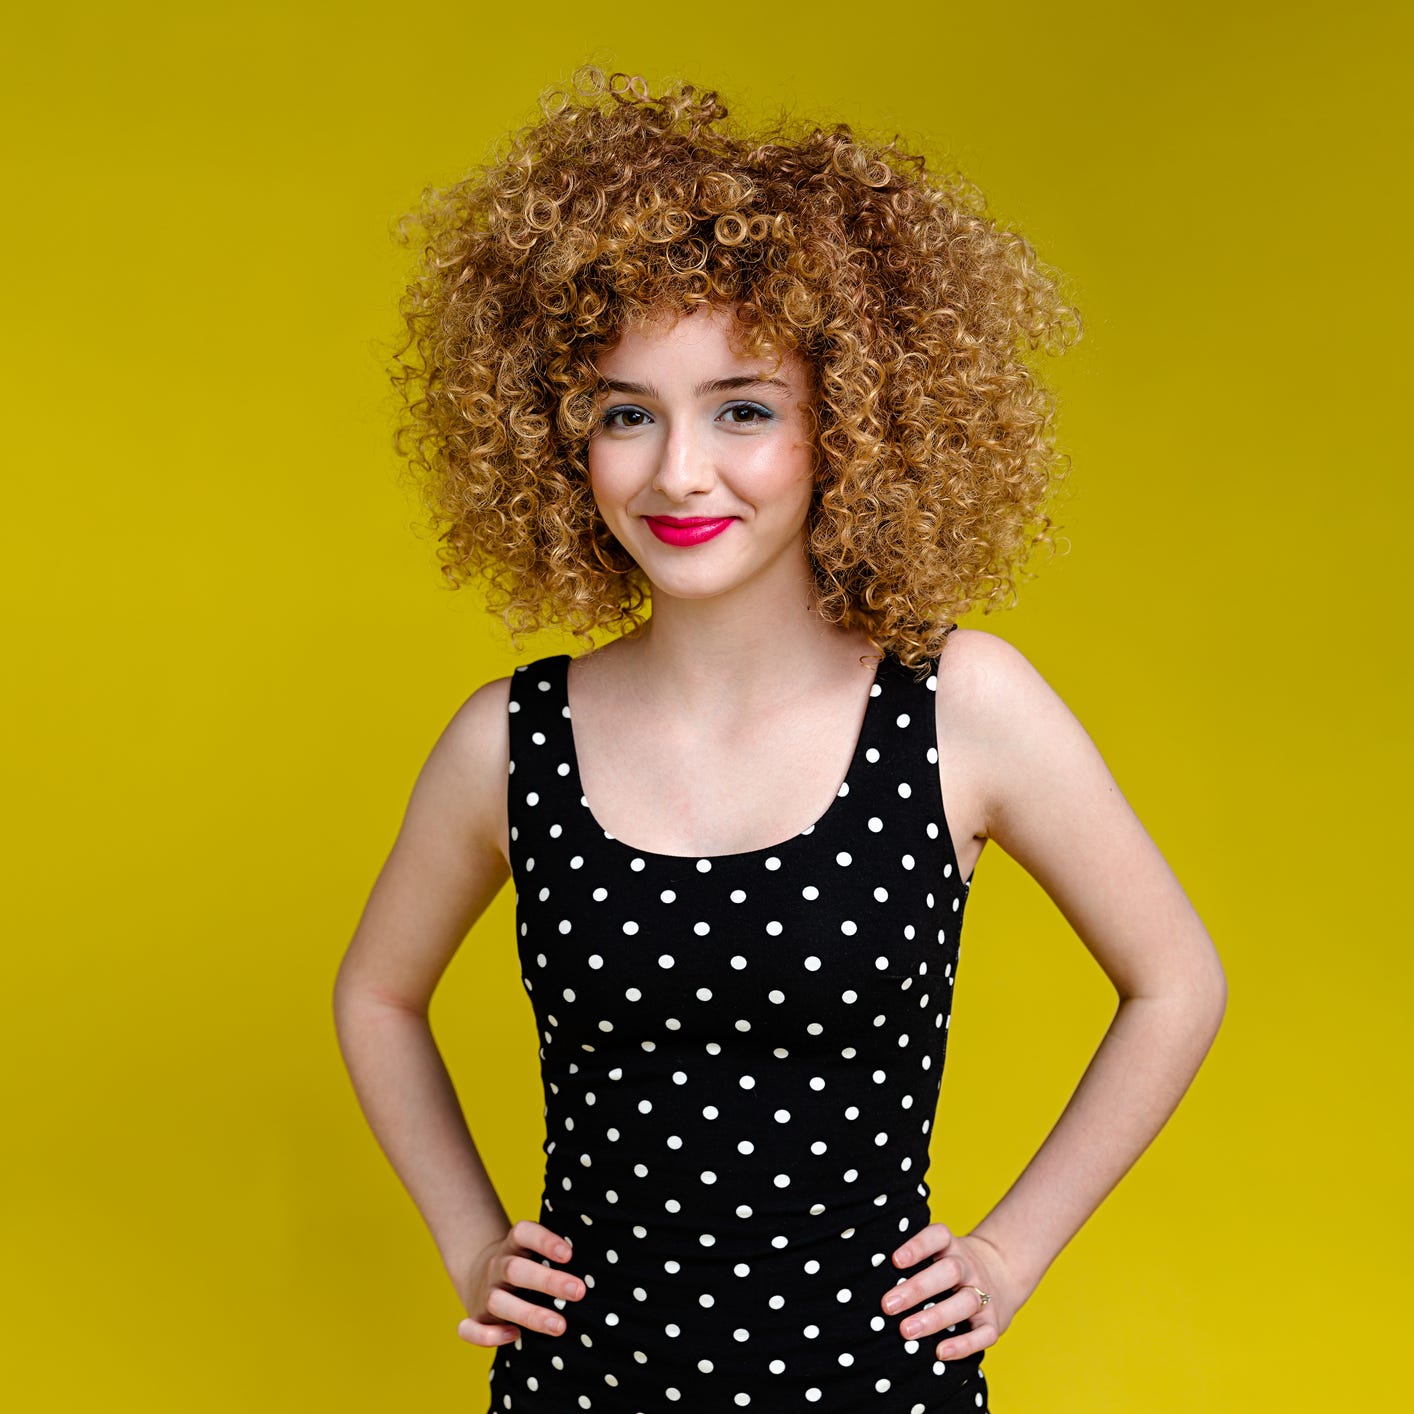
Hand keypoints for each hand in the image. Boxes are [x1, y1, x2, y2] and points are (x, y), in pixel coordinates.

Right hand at [455, 1219, 584, 1346]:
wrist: (480, 1274)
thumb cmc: (526, 1263)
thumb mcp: (535, 1249)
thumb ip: (558, 1254)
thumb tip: (600, 1264)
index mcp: (514, 1245)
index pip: (523, 1233)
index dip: (545, 1241)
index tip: (569, 1254)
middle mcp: (498, 1266)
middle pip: (516, 1269)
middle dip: (548, 1281)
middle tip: (579, 1291)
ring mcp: (485, 1292)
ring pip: (498, 1301)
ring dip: (529, 1314)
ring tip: (559, 1326)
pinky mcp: (475, 1317)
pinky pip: (472, 1329)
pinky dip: (488, 1336)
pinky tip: (513, 1336)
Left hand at [882, 1223, 1021, 1360]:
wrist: (1002, 1272)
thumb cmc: (950, 1268)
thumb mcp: (939, 1253)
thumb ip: (913, 1262)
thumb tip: (867, 1277)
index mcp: (952, 1247)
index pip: (938, 1237)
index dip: (918, 1246)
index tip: (895, 1261)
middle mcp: (969, 1267)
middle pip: (948, 1272)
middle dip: (917, 1288)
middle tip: (888, 1305)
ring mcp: (984, 1293)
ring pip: (965, 1302)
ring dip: (934, 1318)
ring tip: (906, 1331)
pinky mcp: (995, 1321)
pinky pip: (984, 1334)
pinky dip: (963, 1345)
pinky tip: (940, 1353)